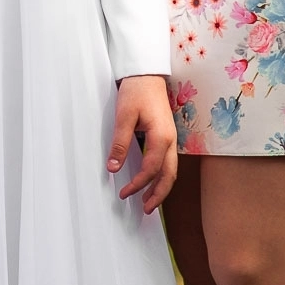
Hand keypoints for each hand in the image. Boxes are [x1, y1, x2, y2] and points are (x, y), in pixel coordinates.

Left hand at [107, 74, 178, 212]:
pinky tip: (152, 180)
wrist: (147, 74)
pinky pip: (169, 161)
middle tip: (145, 210)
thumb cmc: (136, 92)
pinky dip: (162, 176)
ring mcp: (171, 139)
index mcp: (161, 137)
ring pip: (171, 170)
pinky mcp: (167, 136)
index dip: (138, 185)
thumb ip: (120, 143)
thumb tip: (113, 168)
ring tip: (149, 202)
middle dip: (158, 195)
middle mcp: (171, 141)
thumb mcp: (124, 116)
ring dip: (161, 187)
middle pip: (169, 175)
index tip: (124, 193)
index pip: (150, 170)